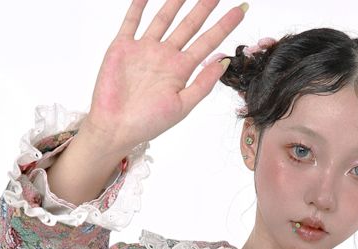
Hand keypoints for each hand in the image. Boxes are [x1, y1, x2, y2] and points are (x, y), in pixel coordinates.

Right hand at [83, 0, 246, 152]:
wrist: (115, 127)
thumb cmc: (148, 123)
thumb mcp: (182, 106)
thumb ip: (203, 84)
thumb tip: (224, 62)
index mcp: (180, 70)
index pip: (208, 42)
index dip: (225, 26)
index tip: (241, 10)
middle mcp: (165, 56)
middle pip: (189, 25)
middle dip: (204, 7)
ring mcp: (144, 49)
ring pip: (164, 18)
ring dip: (176, 1)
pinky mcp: (123, 46)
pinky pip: (132, 20)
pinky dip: (139, 5)